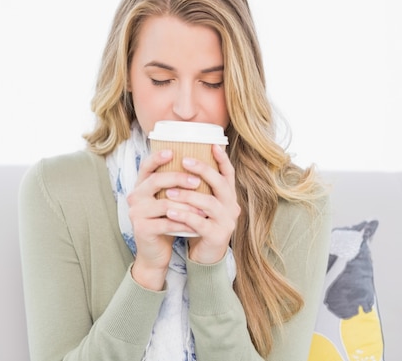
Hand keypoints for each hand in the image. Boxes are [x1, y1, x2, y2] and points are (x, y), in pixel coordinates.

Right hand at [127, 148, 204, 289]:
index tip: (173, 151)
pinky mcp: (142, 229)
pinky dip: (184, 223)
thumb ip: (174, 185)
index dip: (157, 157)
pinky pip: (167, 223)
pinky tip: (197, 224)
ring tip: (204, 208)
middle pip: (156, 181)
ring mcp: (136, 213)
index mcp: (141, 186)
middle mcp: (134, 197)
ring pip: (164, 204)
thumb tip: (198, 163)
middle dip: (178, 178)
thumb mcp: (168, 200)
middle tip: (197, 181)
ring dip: (187, 205)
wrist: (155, 252)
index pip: (146, 166)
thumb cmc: (165, 221)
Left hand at [164, 144, 239, 263]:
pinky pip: (200, 223)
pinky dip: (184, 216)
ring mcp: (226, 222)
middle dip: (203, 170)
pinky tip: (170, 212)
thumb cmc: (201, 224)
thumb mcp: (202, 204)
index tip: (212, 144)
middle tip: (184, 161)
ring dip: (188, 195)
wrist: (206, 256)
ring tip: (169, 191)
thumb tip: (183, 162)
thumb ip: (199, 187)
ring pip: (209, 203)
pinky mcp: (217, 236)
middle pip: (221, 184)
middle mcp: (231, 206)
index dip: (222, 159)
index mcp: (228, 196)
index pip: (229, 173)